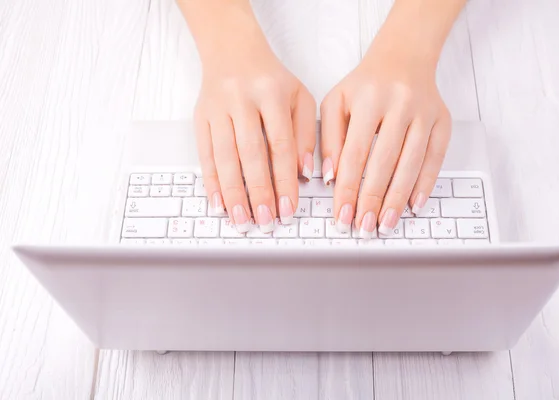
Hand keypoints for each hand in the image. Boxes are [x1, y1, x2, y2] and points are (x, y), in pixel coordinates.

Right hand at [195, 34, 315, 232]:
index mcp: (272, 94)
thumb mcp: (300, 97)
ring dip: (233, 192)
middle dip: (259, 192)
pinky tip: (218, 202)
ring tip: (241, 219)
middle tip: (265, 221)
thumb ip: (306, 134)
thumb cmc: (271, 79)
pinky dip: (211, 180)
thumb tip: (304, 173)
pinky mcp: (200, 117)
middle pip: (251, 154)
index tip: (289, 208)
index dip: (285, 180)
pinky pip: (204, 153)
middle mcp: (242, 100)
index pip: (281, 145)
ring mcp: (217, 108)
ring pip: (225, 156)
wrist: (232, 48)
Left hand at [320, 48, 450, 238]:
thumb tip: (330, 178)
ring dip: (397, 199)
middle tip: (363, 227)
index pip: (355, 154)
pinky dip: (425, 184)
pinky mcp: (443, 121)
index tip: (342, 215)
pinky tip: (413, 205)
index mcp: (368, 99)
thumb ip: (328, 138)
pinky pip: (435, 158)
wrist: (404, 58)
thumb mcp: (335, 102)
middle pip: (384, 162)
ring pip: (411, 164)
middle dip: (372, 200)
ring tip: (385, 224)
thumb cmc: (365, 86)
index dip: (348, 188)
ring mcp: (425, 113)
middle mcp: (399, 104)